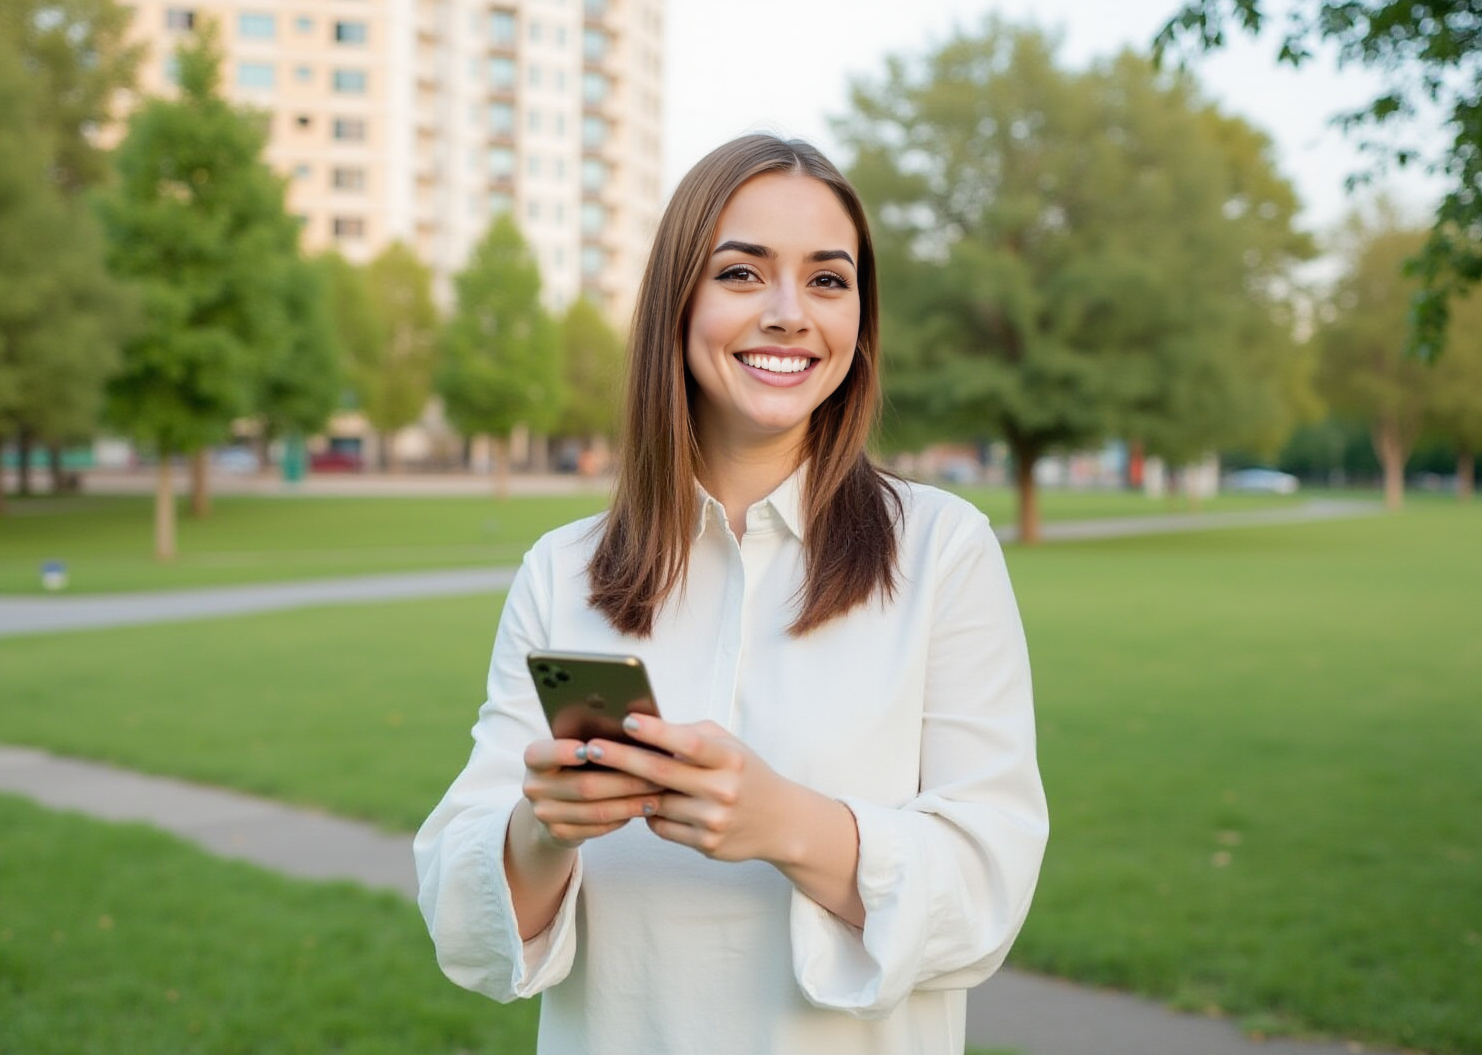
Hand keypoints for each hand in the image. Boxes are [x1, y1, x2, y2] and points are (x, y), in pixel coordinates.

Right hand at [519, 737, 663, 849]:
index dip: (565, 752)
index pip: (544, 754)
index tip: (591, 748)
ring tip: (657, 794)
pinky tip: (642, 808)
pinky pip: (598, 828)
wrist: (554, 802)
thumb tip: (632, 726)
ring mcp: (544, 814)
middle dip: (625, 781)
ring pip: (596, 811)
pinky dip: (623, 818)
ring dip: (631, 803)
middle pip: (584, 785)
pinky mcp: (559, 834)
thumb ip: (592, 739)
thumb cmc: (575, 764)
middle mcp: (534, 786)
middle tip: (657, 774)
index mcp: (535, 758)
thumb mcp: (573, 747)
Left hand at [586, 715, 800, 864]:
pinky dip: (650, 814)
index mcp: (730, 758)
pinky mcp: (706, 845)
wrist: (780, 821)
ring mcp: (714, 820)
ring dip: (630, 790)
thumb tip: (645, 728)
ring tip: (608, 775)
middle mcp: (723, 789)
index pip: (688, 743)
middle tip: (592, 748)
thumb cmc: (746, 773)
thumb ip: (692, 735)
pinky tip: (647, 803)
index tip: (628, 721)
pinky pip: (662, 826)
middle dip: (622, 758)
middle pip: (662, 774)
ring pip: (656, 803)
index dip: (656, 732)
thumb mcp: (729, 745)